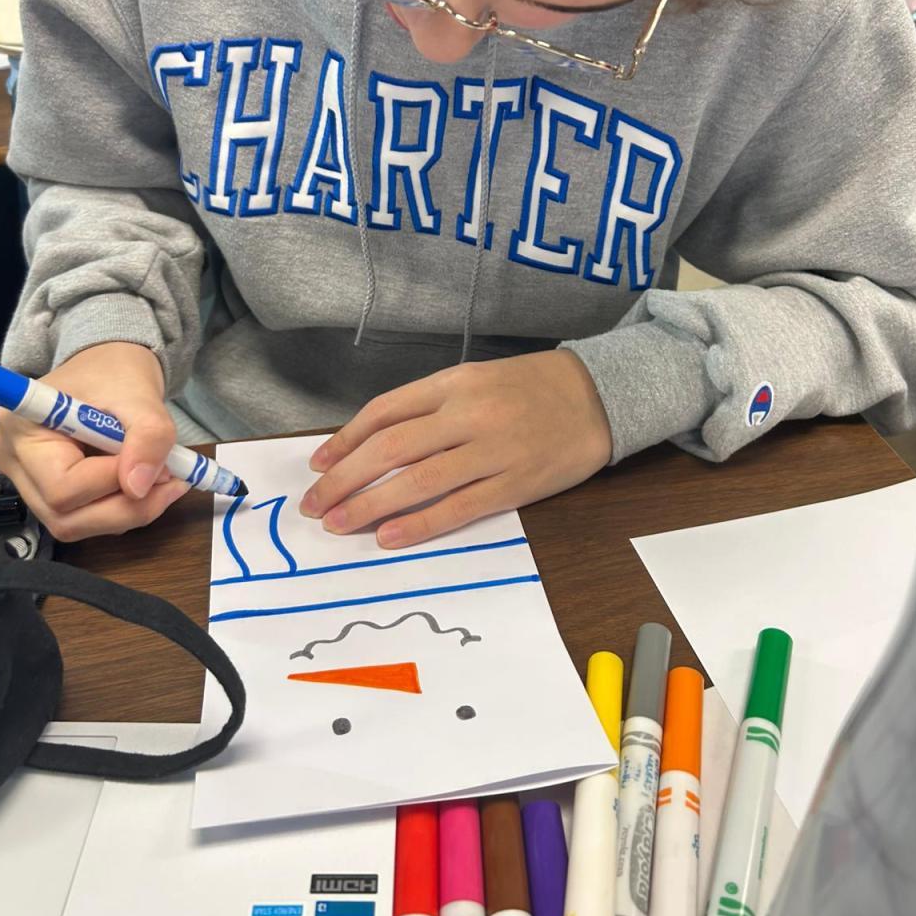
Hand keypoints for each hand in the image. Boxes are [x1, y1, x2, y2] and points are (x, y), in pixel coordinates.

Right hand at [0, 343, 187, 541]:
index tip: (160, 465)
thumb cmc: (116, 373)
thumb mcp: (140, 396)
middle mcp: (15, 461)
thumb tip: (139, 488)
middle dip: (127, 508)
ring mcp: (28, 482)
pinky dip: (123, 509)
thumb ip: (148, 436)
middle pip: (65, 517)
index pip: (62, 486)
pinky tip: (147, 483)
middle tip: (173, 481)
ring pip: (76, 524)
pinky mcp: (49, 492)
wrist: (110, 365)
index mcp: (23, 430)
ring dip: (129, 512)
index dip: (113, 483)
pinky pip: (86, 517)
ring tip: (165, 479)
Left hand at [300, 349, 611, 547]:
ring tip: (339, 524)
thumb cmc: (531, 387)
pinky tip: (389, 536)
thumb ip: (430, 406)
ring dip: (370, 505)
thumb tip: (372, 444)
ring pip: (418, 480)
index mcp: (454, 382)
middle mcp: (469, 412)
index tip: (319, 467)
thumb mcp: (476, 379)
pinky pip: (459, 507)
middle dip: (345, 479)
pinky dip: (420, 523)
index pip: (385, 412)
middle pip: (391, 448)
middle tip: (315, 505)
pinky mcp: (517, 483)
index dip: (344, 441)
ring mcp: (493, 449)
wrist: (599, 395)